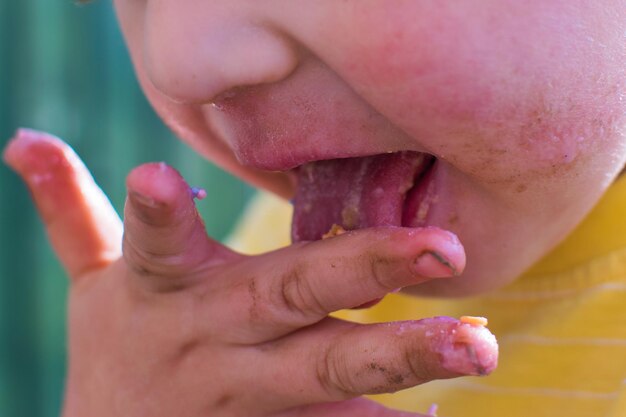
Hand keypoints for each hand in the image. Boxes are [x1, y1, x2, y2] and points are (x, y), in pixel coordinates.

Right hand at [3, 129, 497, 416]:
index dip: (153, 213)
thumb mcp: (91, 278)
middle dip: (360, 270)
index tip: (155, 174)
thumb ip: (68, 209)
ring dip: (403, 356)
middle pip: (287, 297)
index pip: (154, 243)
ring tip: (479, 345)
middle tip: (441, 249)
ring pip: (330, 370)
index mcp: (164, 291)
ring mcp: (250, 394)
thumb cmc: (119, 343)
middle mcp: (214, 339)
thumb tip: (21, 141)